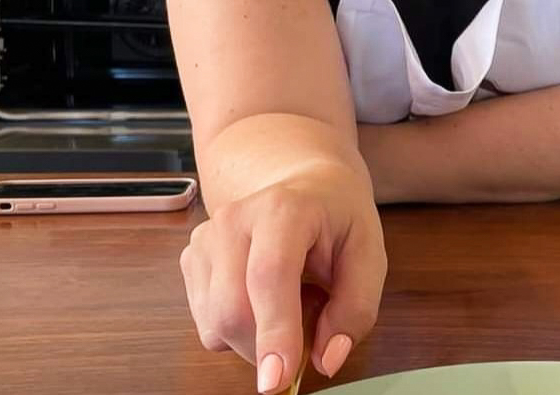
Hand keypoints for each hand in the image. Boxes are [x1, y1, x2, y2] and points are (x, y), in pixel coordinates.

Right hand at [179, 160, 386, 391]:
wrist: (306, 183)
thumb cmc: (339, 219)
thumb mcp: (369, 255)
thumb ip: (356, 309)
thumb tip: (328, 359)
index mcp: (283, 208)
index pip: (269, 275)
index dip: (274, 331)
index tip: (278, 379)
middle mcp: (234, 219)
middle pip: (232, 310)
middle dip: (269, 346)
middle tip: (310, 327)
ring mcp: (206, 237)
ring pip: (215, 324)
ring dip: (256, 337)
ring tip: (290, 299)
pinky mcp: (191, 258)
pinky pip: (207, 323)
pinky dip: (238, 329)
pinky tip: (262, 298)